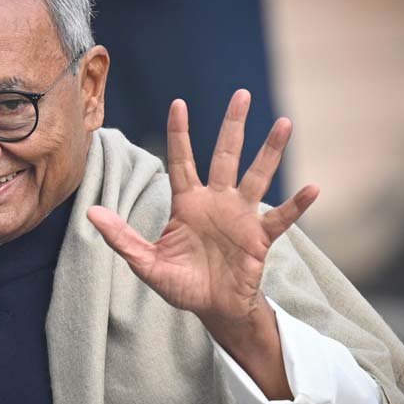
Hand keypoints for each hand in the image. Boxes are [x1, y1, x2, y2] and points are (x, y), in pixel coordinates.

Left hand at [87, 90, 318, 397]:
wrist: (213, 308)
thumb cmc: (180, 283)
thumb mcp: (145, 262)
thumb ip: (121, 237)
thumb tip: (90, 213)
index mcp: (187, 203)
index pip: (182, 161)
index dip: (179, 133)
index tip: (178, 103)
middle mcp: (216, 201)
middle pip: (225, 156)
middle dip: (232, 126)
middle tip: (242, 94)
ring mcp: (240, 216)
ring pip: (257, 176)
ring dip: (270, 152)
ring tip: (284, 124)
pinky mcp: (259, 237)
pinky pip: (280, 218)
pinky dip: (296, 205)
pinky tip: (313, 187)